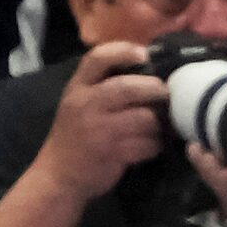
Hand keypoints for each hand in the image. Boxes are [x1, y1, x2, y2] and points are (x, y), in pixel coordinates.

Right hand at [29, 42, 169, 202]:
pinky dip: (156, 145)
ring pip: (144, 117)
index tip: (146, 54)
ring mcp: (98, 130)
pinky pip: (148, 144)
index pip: (97, 59)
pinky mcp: (112, 152)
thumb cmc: (74, 135)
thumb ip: (103, 87)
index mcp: (77, 88)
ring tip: (163, 126)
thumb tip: (148, 71)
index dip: (124, 51)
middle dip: (155, 89)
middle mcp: (85, 104)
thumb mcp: (79, 104)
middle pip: (127, 87)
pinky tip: (152, 145)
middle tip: (167, 94)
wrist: (59, 175)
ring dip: (160, 123)